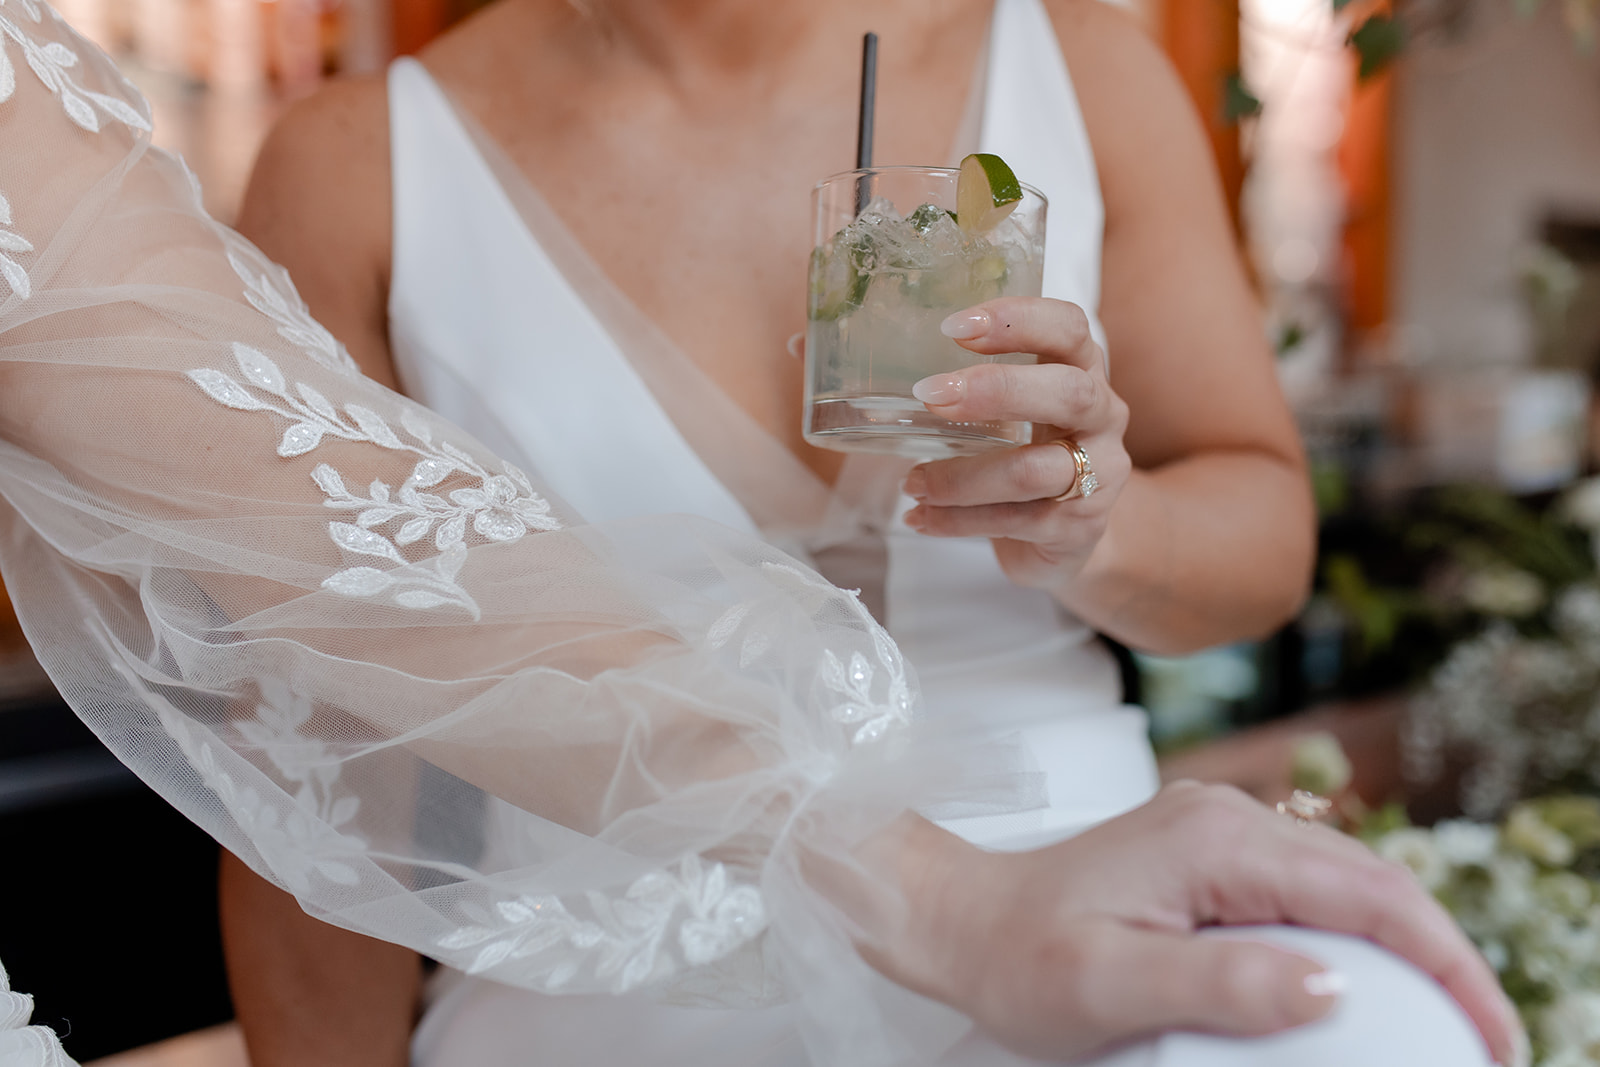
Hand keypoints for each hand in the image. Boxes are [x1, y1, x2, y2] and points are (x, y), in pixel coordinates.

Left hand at [876, 783, 1523, 1065]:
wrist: (963, 919)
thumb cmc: (1022, 957)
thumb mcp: (1112, 987)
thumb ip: (1221, 985)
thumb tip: (1333, 988)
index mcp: (1219, 844)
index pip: (1372, 896)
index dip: (1448, 965)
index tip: (1492, 1036)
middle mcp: (1230, 819)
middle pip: (1375, 882)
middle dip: (1442, 957)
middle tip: (1483, 1041)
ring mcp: (1221, 829)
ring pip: (1347, 880)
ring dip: (1404, 943)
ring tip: (1442, 1018)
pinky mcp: (1210, 851)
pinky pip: (1307, 886)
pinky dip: (1354, 931)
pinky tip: (1366, 979)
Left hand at [901, 297, 1130, 590]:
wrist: (1068, 534)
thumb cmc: (1027, 452)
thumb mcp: (1013, 409)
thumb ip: (975, 386)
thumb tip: (886, 373)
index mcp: (1084, 371)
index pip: (1069, 328)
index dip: (1018, 320)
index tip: (953, 326)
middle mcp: (1104, 417)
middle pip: (1068, 393)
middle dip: (995, 391)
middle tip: (929, 396)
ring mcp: (1099, 475)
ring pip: (1032, 471)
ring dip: (960, 477)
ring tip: (911, 482)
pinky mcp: (1080, 528)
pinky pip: (1013, 521)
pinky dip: (957, 521)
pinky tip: (920, 518)